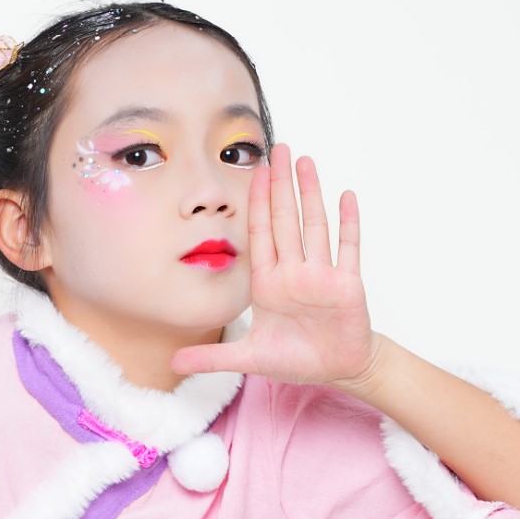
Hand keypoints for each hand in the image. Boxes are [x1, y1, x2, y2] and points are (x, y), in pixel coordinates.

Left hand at [170, 142, 380, 391]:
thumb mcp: (248, 358)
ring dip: (311, 193)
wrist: (338, 370)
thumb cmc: (296, 358)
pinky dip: (347, 223)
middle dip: (281, 186)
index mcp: (268, 283)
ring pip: (314, 226)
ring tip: (305, 161)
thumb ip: (211, 357)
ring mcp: (321, 275)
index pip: (260, 234)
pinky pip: (347, 248)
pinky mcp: (346, 285)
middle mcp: (294, 272)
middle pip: (286, 220)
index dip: (257, 203)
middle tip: (278, 149)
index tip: (253, 172)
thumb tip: (172, 363)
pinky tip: (345, 195)